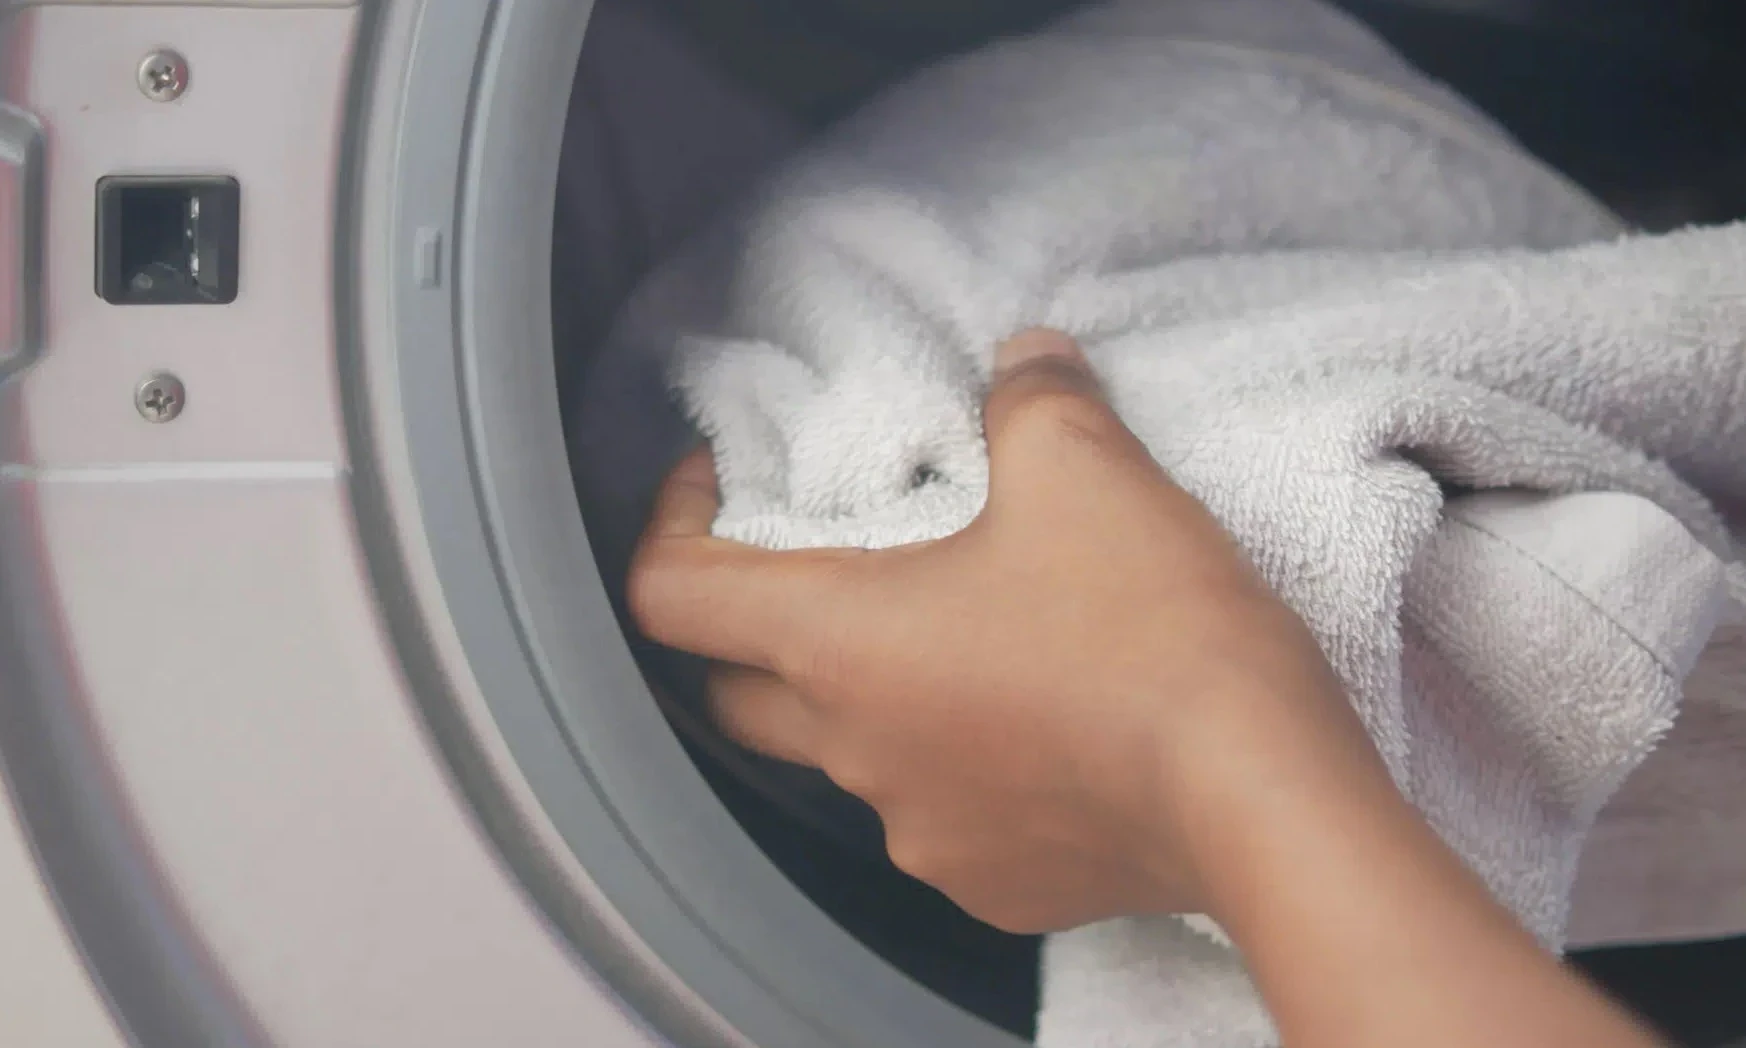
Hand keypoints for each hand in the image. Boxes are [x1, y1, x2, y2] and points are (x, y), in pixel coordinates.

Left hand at [627, 329, 1375, 933]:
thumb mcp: (1086, 470)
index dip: (668, 525)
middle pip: (738, 689)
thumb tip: (1026, 358)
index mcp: (838, 644)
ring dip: (873, 699)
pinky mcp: (992, 885)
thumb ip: (1032, 397)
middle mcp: (855, 753)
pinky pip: (940, 817)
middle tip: (820, 565)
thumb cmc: (1148, 629)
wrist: (1256, 796)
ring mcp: (919, 832)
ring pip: (849, 759)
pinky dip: (959, 768)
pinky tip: (1035, 731)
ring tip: (961, 642)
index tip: (712, 484)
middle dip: (751, 625)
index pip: (671, 595)